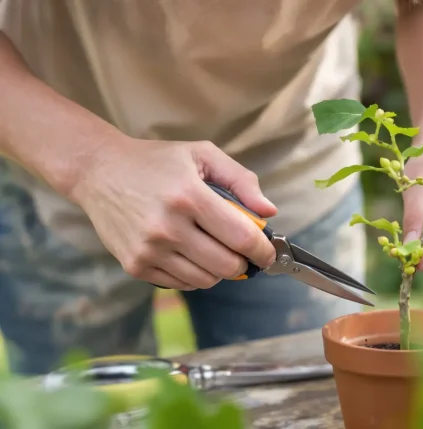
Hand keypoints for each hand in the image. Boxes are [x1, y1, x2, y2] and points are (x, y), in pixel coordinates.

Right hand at [70, 137, 277, 290]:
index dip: (263, 250)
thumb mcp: (202, 154)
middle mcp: (167, 227)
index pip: (241, 237)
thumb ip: (242, 181)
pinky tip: (191, 253)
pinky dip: (195, 274)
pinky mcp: (135, 265)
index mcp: (189, 196)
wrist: (98, 171)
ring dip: (219, 270)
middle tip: (242, 251)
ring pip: (206, 280)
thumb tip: (268, 212)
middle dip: (243, 262)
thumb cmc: (156, 161)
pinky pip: (182, 284)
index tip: (268, 252)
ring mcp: (149, 250)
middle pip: (227, 266)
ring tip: (214, 249)